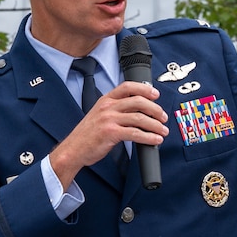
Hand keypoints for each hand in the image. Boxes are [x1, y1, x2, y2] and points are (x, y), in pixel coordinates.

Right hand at [49, 82, 167, 188]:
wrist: (74, 149)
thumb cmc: (88, 135)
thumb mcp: (99, 115)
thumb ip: (116, 109)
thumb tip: (139, 111)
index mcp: (105, 100)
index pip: (127, 87)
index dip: (144, 89)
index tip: (156, 94)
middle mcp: (108, 107)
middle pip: (138, 101)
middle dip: (155, 109)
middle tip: (163, 117)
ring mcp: (109, 119)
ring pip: (139, 118)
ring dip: (155, 125)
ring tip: (163, 131)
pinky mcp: (111, 133)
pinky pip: (135, 133)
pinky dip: (149, 137)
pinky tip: (155, 140)